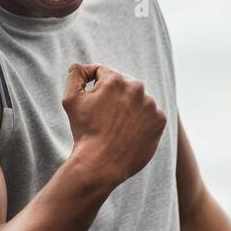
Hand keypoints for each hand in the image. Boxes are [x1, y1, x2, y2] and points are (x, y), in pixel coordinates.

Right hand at [62, 63, 166, 186]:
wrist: (102, 163)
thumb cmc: (85, 131)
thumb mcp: (71, 99)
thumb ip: (76, 74)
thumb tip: (83, 67)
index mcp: (115, 79)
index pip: (103, 73)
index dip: (94, 88)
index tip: (93, 105)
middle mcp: (136, 87)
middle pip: (123, 86)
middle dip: (114, 98)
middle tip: (105, 119)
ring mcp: (151, 104)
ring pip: (137, 100)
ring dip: (129, 109)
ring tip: (118, 127)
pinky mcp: (160, 120)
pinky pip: (150, 115)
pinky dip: (141, 122)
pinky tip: (130, 133)